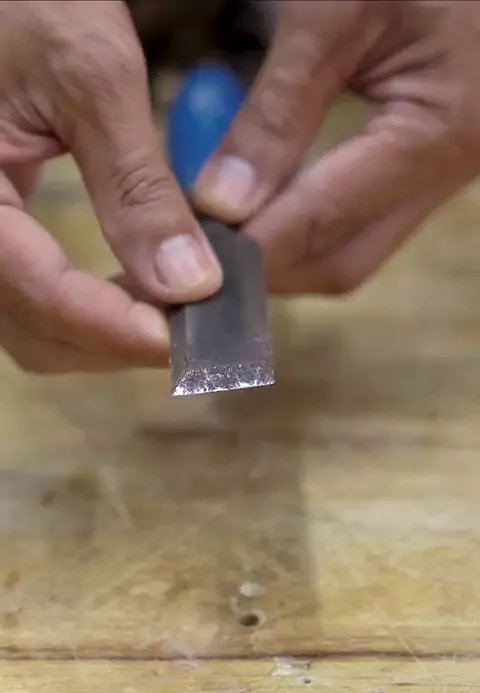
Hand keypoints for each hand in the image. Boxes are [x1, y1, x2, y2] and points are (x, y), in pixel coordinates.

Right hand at [0, 0, 221, 372]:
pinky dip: (87, 308)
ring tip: (172, 311)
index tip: (188, 338)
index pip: (39, 292)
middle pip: (34, 331)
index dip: (115, 327)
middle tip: (192, 328)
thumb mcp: (91, 80)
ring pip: (33, 326)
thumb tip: (191, 283)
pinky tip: (135, 290)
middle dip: (113, 341)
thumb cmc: (26, 1)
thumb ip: (137, 187)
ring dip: (103, 334)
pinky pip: (35, 296)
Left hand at [193, 0, 479, 295]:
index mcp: (438, 134)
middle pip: (342, 261)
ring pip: (353, 248)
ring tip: (221, 227)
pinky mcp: (434, 162)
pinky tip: (265, 199)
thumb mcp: (333, 14)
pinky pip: (364, 217)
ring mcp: (447, 172)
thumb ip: (277, 112)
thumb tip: (220, 204)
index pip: (324, 222)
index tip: (187, 253)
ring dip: (284, 248)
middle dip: (265, 265)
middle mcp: (452, 171)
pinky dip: (308, 219)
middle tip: (197, 247)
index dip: (250, 249)